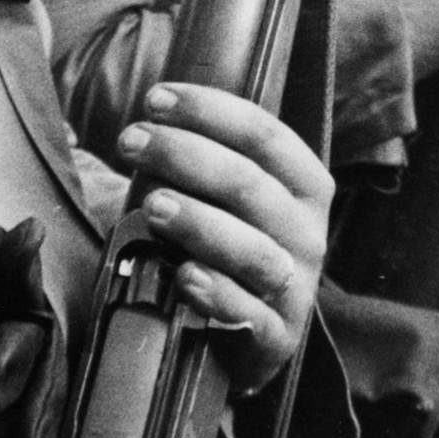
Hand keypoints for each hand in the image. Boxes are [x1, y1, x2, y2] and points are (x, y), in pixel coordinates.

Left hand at [115, 81, 331, 394]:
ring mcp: (296, 287)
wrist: (243, 337)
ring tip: (152, 204)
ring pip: (253, 250)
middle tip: (131, 141)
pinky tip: (183, 275)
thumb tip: (146, 107)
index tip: (155, 99)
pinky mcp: (276, 338)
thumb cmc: (226, 245)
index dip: (209, 110)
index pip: (264, 134)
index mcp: (303, 184)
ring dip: (200, 222)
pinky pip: (250, 317)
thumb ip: (202, 153)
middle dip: (185, 155)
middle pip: (249, 183)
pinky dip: (217, 294)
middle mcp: (307, 232)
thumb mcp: (227, 196)